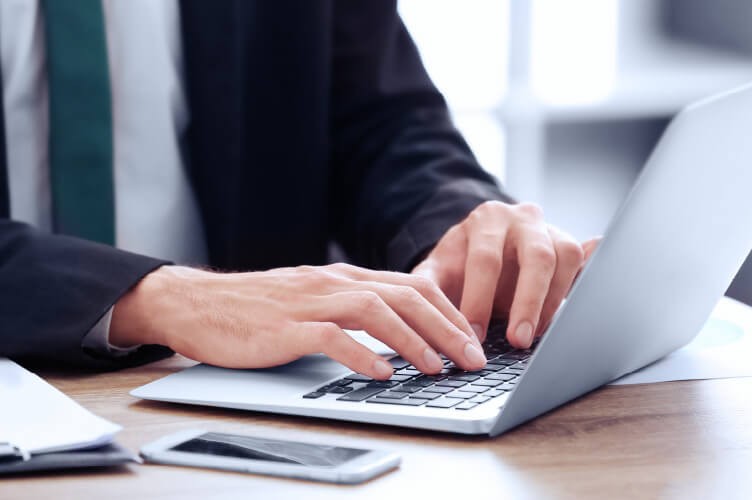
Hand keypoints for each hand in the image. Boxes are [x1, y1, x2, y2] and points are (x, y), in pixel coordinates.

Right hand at [110, 264, 485, 378]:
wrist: (196, 303)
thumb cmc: (257, 307)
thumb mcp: (313, 298)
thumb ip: (352, 307)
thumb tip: (398, 331)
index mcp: (344, 276)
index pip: (412, 285)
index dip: (448, 310)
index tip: (472, 338)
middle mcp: (333, 282)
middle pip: (404, 296)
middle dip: (446, 327)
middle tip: (473, 358)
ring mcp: (309, 302)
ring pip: (375, 311)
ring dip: (414, 340)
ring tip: (438, 368)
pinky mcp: (284, 326)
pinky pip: (331, 337)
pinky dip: (361, 355)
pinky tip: (382, 374)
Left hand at [413, 201, 598, 347]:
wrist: (480, 249)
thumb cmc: (458, 265)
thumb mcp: (436, 271)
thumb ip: (427, 287)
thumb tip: (420, 316)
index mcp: (487, 219)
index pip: (486, 259)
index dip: (480, 299)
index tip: (474, 336)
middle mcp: (523, 218)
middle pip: (536, 257)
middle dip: (528, 303)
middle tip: (518, 341)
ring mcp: (551, 230)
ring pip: (566, 259)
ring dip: (554, 302)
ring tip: (536, 336)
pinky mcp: (570, 248)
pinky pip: (586, 260)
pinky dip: (591, 275)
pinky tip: (592, 297)